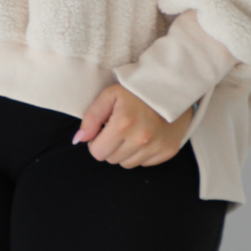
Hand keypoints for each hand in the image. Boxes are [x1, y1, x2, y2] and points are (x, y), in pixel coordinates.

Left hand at [72, 84, 192, 167]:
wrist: (172, 87)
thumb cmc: (137, 90)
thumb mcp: (110, 96)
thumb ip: (91, 118)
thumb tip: (79, 139)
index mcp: (123, 124)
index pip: (98, 152)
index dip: (97, 142)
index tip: (104, 130)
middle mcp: (141, 139)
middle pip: (111, 159)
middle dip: (111, 147)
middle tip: (120, 129)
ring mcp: (156, 146)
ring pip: (127, 164)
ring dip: (126, 151)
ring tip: (133, 132)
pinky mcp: (167, 151)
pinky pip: (145, 163)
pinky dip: (142, 153)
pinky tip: (147, 136)